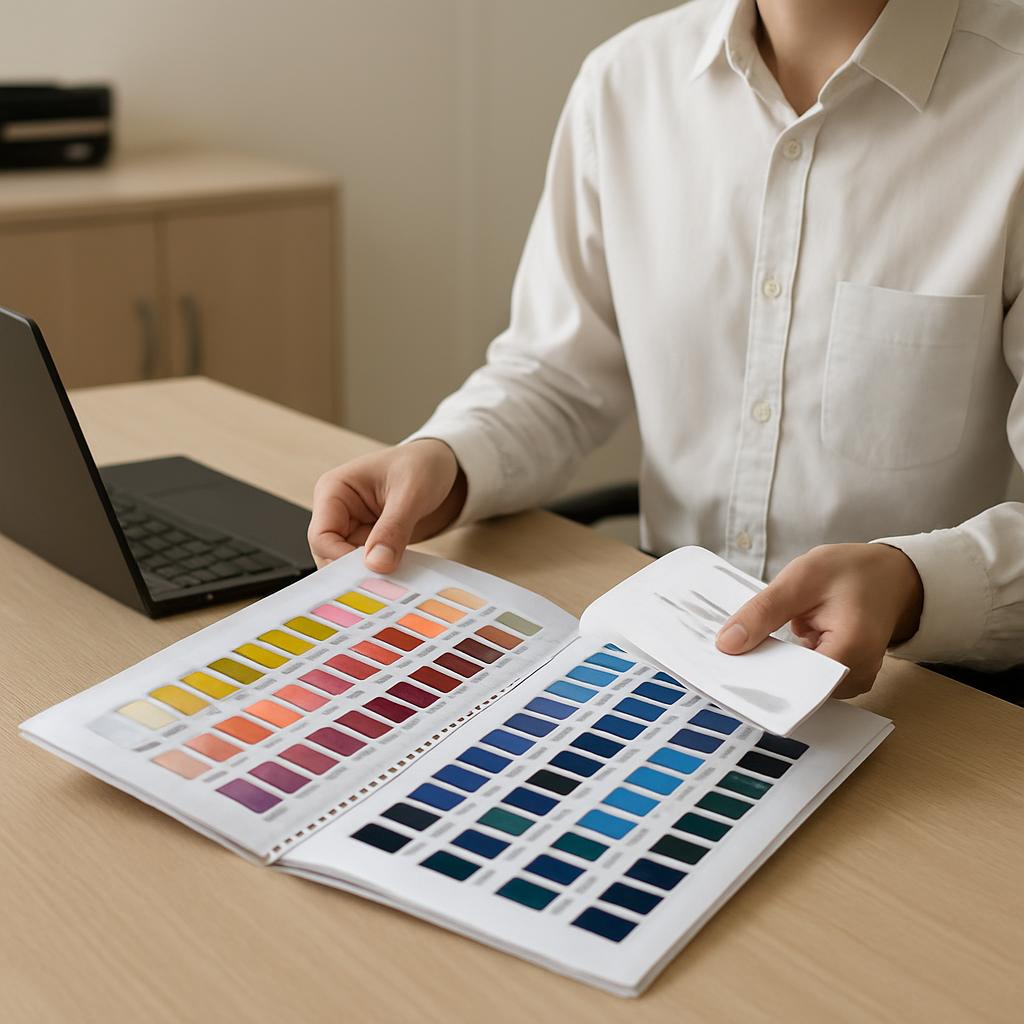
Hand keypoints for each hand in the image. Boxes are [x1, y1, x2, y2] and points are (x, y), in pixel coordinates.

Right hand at [308, 439, 466, 571]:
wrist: (442, 466)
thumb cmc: (422, 465)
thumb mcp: (411, 492)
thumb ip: (393, 528)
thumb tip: (377, 563)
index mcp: (334, 490)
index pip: (321, 536)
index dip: (340, 559)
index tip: (371, 572)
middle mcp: (337, 512)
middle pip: (328, 555)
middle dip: (354, 571)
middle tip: (384, 582)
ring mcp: (352, 528)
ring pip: (346, 566)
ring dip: (369, 574)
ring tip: (395, 578)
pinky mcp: (369, 542)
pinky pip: (367, 566)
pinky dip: (381, 573)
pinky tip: (399, 574)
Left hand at [714, 543, 923, 697]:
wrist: (891, 575)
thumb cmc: (851, 571)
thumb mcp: (801, 578)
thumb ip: (763, 612)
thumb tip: (726, 644)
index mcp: (851, 649)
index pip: (797, 683)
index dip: (759, 678)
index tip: (726, 672)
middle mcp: (857, 676)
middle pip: (798, 689)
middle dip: (762, 674)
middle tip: (726, 659)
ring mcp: (854, 681)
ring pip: (802, 687)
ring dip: (774, 670)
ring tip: (745, 652)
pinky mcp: (846, 679)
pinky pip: (810, 680)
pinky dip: (788, 666)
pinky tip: (767, 651)